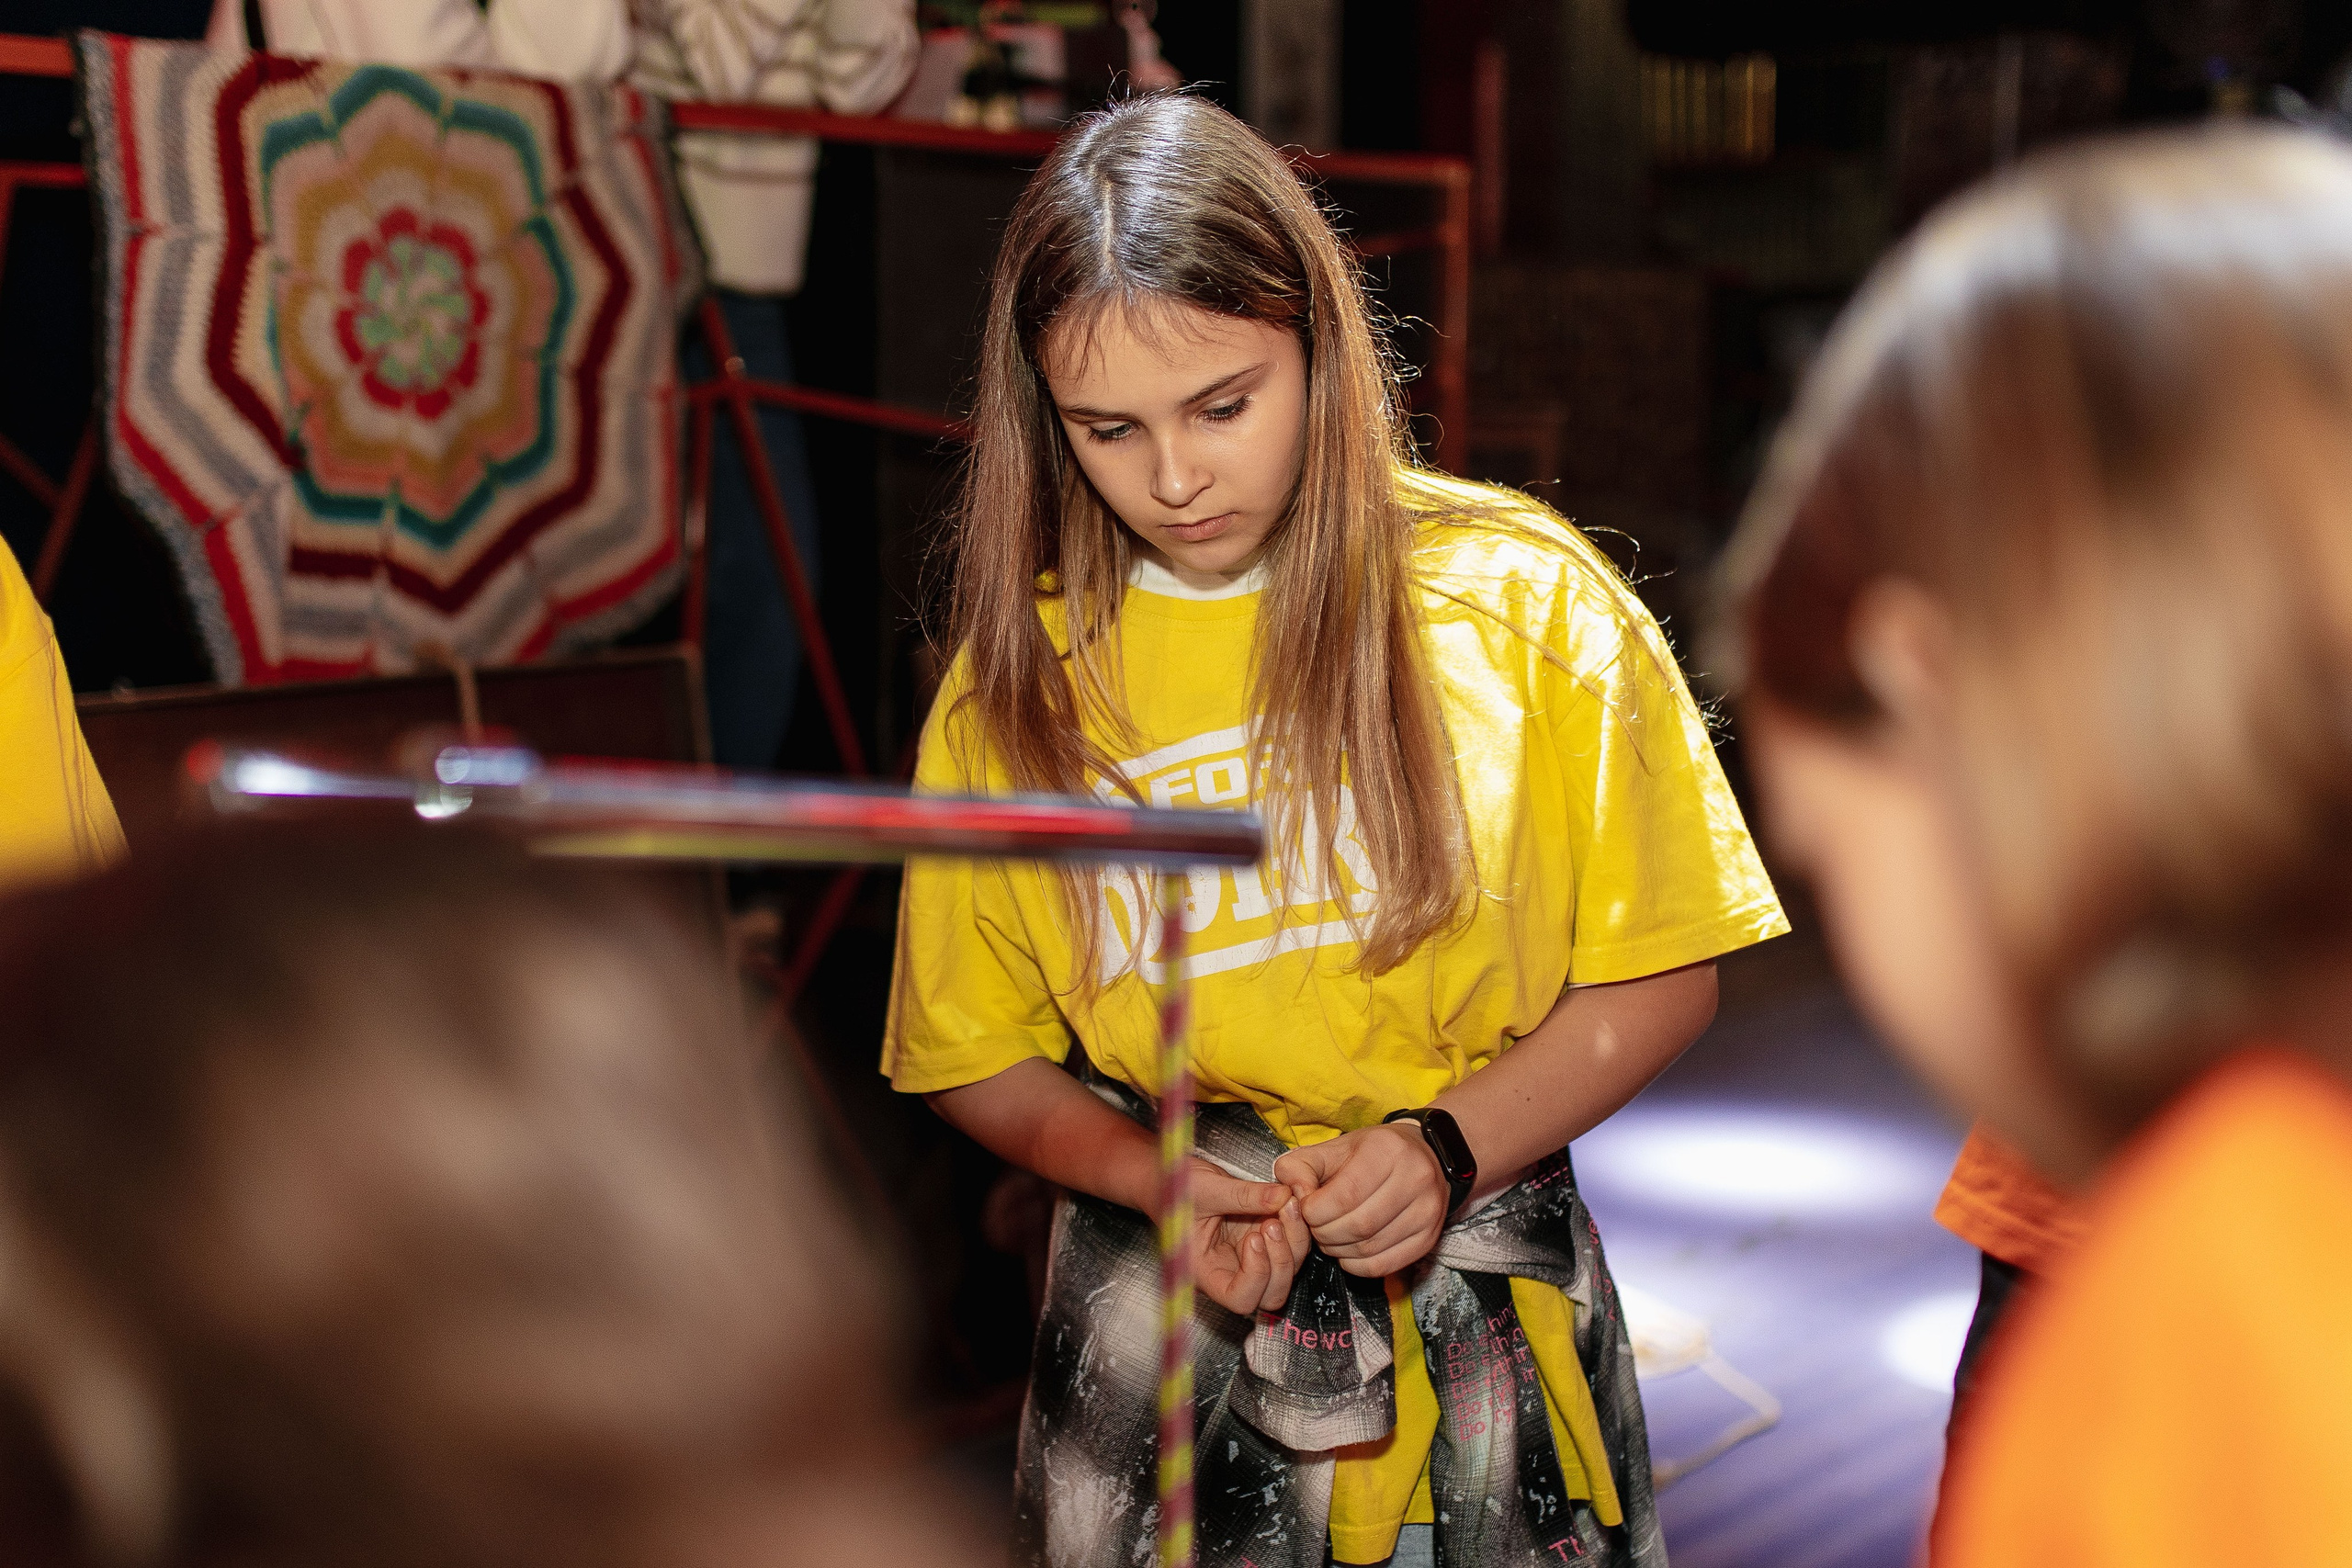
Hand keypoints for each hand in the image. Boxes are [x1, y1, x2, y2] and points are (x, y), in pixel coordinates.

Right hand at [1189, 1162, 1310, 1313]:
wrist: (1173, 1178)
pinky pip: (1291, 1247)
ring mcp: (1250, 1258)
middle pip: (1271, 1294)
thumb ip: (1243, 1194)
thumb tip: (1283, 1195)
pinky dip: (1296, 1228)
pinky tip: (1288, 1201)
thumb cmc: (1177, 1189)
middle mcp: (1232, 1272)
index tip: (1252, 1238)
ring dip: (1294, 1241)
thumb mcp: (1205, 1188)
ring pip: (1287, 1271)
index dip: (1256, 1276)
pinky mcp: (1264, 1241)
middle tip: (1272, 1221)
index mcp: (1207, 1272)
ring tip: (1284, 1204)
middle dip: (1281, 1260)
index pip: (1240, 1298)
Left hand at [1272, 1123, 1447, 1277]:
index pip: (1344, 1196)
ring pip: (1369, 1248)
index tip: (1307, 1210)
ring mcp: (1427, 1212)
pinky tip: (1348, 1250)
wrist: (1423, 1156)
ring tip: (1330, 1236)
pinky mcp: (1429, 1238)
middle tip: (1316, 1227)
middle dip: (1325, 1233)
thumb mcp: (1331, 1149)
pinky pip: (1384, 1266)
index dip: (1314, 1212)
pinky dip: (1357, 1265)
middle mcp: (1415, 1179)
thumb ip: (1299, 1167)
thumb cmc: (1370, 1153)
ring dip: (1338, 1250)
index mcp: (1388, 1150)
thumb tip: (1292, 1197)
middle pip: (1357, 1226)